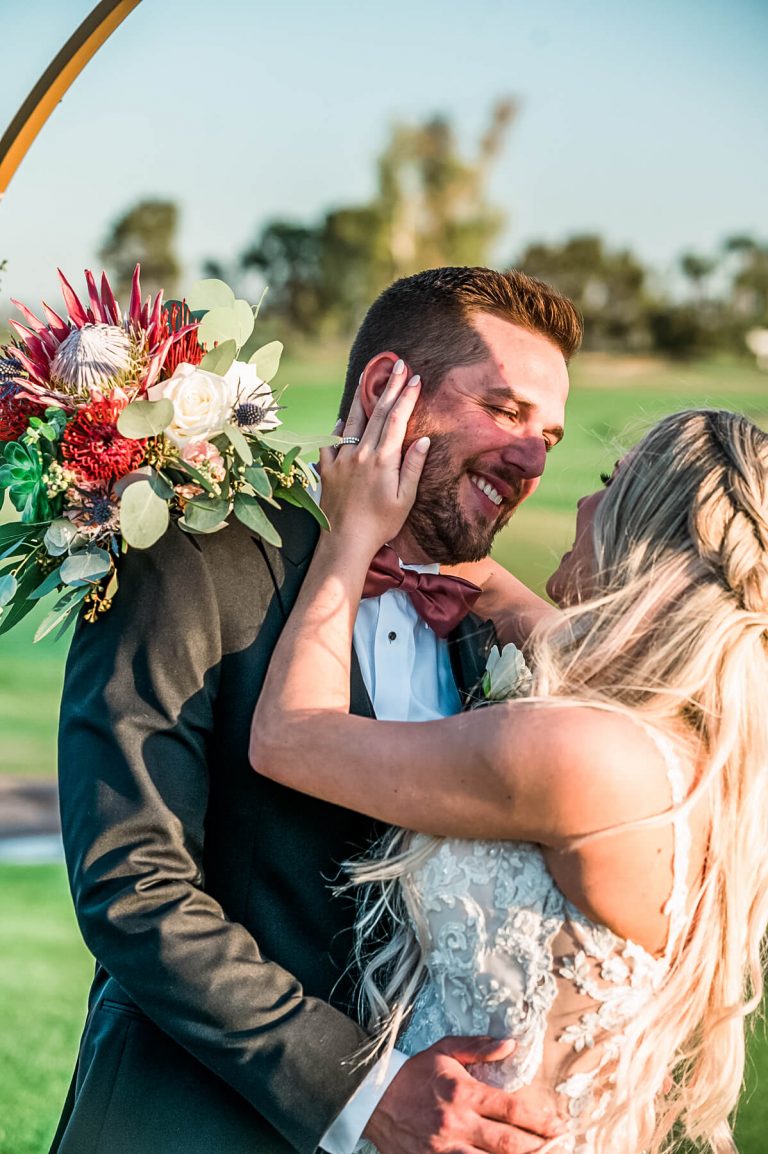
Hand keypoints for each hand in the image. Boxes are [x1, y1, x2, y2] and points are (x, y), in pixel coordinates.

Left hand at [317, 362, 429, 558]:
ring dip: (362, 397)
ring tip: (368, 377)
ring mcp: (341, 458)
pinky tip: (341, 421)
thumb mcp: (405, 499)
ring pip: (351, 420)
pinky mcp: (327, 468)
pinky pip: (330, 441)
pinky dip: (337, 428)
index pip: (397, 419)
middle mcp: (360, 453)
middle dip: (390, 387)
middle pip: (377, 412)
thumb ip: (413, 467)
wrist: (345, 542)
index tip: (414, 378)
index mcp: (382, 459)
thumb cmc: (380, 525)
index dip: (407, 396)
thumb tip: (422, 440)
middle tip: (399, 365)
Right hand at [364, 1036, 566, 1153]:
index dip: (541, 1119)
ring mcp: (444, 1150)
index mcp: (463, 1093)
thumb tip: (509, 1044)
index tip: (560, 1124)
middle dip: (540, 1147)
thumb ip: (478, 1048)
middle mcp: (457, 1124)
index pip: (512, 1109)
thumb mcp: (444, 1050)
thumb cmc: (412, 1074)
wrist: (372, 1099)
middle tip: (561, 1146)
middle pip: (509, 1143)